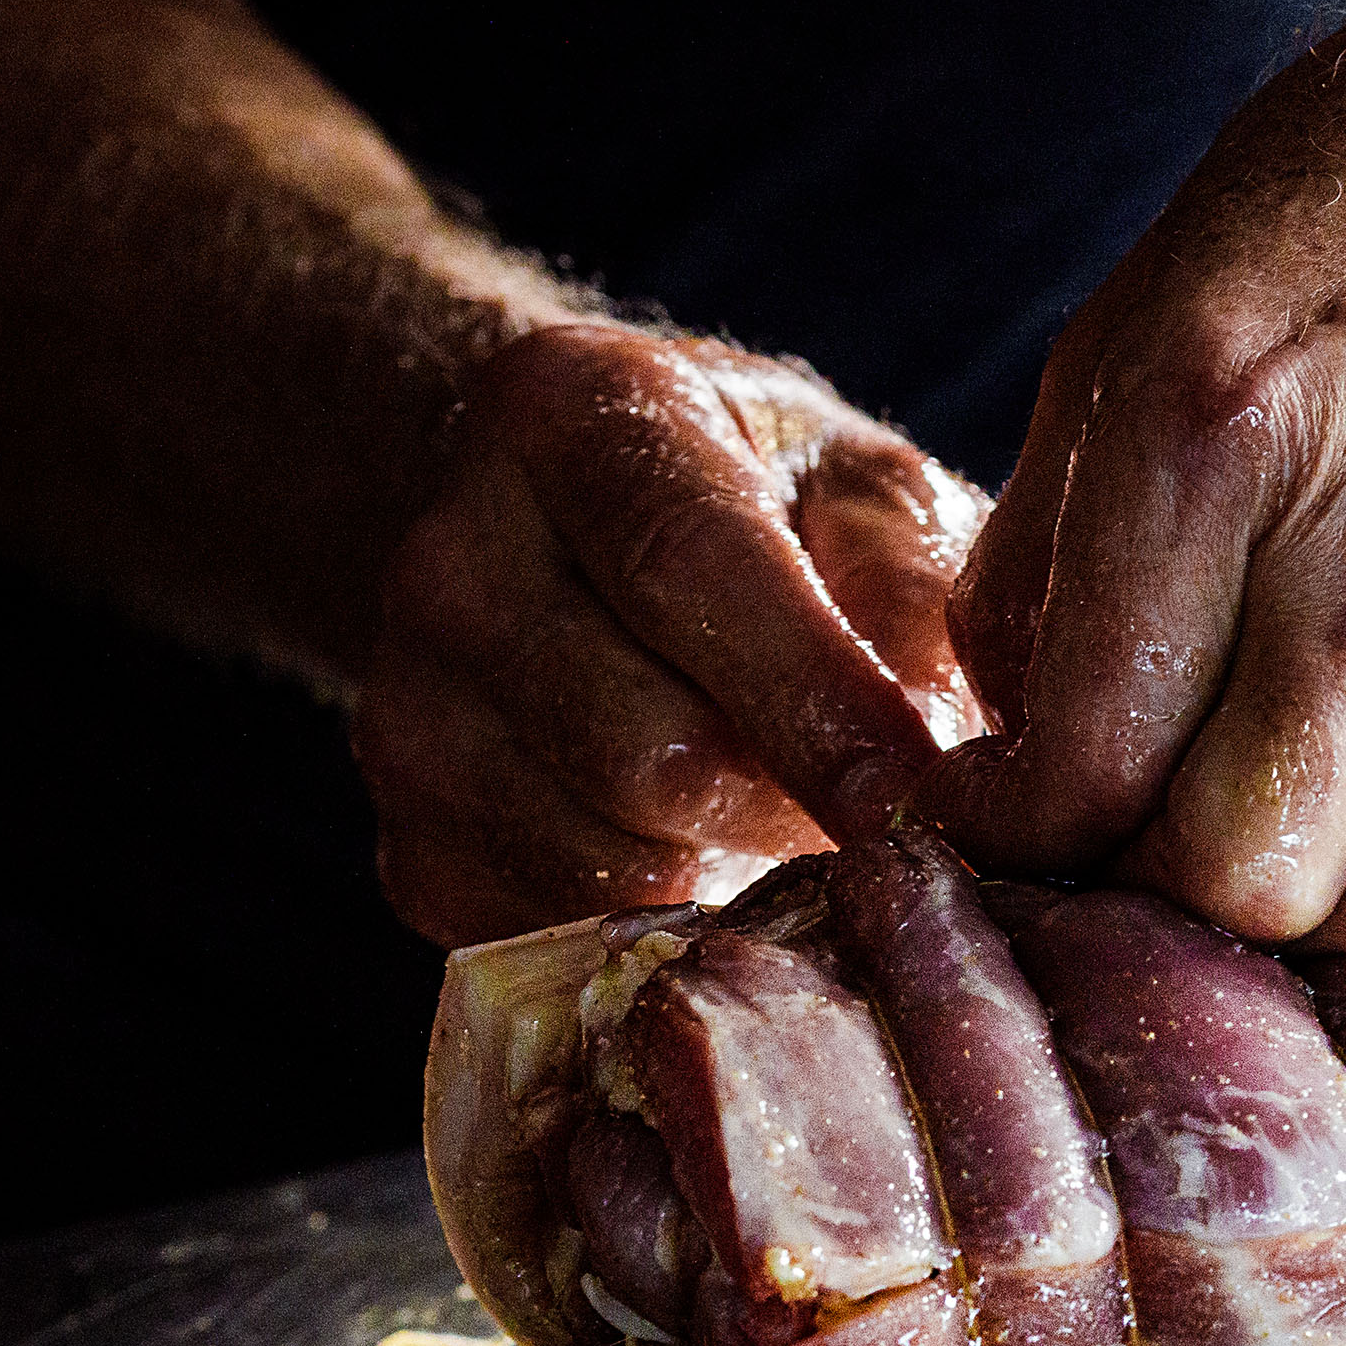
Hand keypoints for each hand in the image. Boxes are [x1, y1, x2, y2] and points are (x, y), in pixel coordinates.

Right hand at [356, 323, 983, 945]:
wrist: (558, 542)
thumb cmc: (758, 503)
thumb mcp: (854, 478)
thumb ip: (908, 571)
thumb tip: (940, 727)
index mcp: (567, 415)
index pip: (684, 565)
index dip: (810, 696)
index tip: (912, 789)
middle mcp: (450, 562)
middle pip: (644, 747)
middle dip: (790, 804)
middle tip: (883, 812)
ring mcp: (405, 714)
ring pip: (608, 863)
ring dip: (734, 867)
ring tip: (790, 814)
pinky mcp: (409, 848)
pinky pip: (566, 930)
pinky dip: (667, 921)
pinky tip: (708, 852)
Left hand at [916, 0, 1345, 958]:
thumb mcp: (1136, 322)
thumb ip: (1046, 546)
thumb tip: (1007, 744)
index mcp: (1210, 434)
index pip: (1089, 763)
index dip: (1020, 837)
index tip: (1013, 824)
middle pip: (1249, 872)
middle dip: (1169, 893)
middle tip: (1151, 837)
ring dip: (1337, 919)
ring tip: (1298, 848)